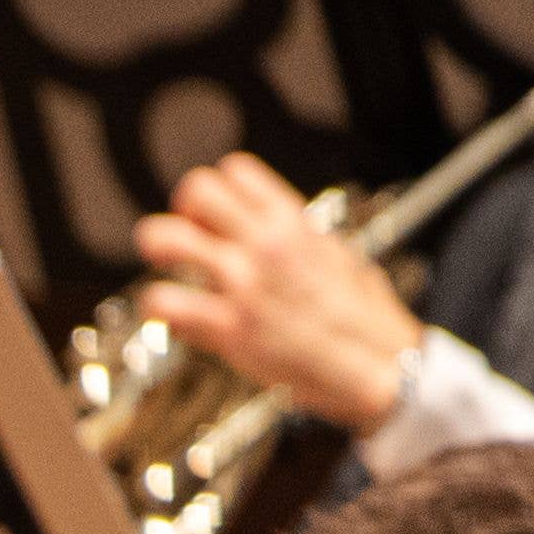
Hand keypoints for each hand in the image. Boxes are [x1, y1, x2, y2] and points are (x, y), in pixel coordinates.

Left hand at [130, 153, 427, 436]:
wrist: (376, 363)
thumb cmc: (363, 316)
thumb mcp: (337, 255)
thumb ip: (298, 239)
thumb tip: (280, 234)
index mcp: (292, 220)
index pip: (235, 170)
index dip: (217, 188)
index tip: (215, 211)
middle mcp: (263, 244)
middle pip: (195, 191)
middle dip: (183, 210)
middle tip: (186, 233)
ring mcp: (242, 284)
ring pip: (166, 238)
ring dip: (157, 247)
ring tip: (164, 264)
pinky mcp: (228, 328)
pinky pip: (165, 302)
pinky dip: (158, 305)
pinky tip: (171, 312)